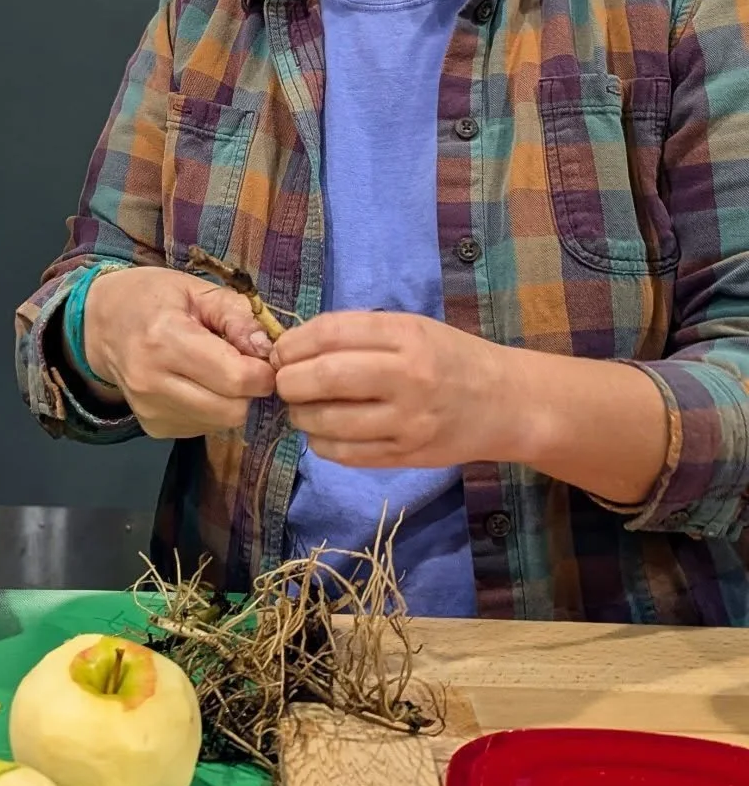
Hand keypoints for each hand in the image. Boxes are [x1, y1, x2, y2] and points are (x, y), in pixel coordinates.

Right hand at [81, 265, 276, 438]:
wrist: (101, 324)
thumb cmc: (153, 298)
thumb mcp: (196, 290)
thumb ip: (237, 316)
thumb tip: (267, 350)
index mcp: (165, 339)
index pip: (236, 378)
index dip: (262, 370)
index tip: (261, 354)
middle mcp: (152, 382)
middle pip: (233, 409)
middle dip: (249, 389)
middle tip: (241, 363)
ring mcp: (150, 410)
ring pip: (221, 423)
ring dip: (231, 400)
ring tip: (215, 370)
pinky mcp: (153, 427)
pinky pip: (203, 428)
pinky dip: (211, 409)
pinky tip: (196, 384)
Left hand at [270, 312, 519, 467]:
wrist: (506, 404)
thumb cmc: (450, 358)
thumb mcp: (411, 328)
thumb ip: (358, 334)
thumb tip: (294, 347)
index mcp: (406, 336)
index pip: (330, 335)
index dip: (293, 344)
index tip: (280, 353)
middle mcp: (407, 378)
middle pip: (324, 377)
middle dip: (289, 381)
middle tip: (283, 383)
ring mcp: (408, 422)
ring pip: (329, 422)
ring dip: (300, 416)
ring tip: (301, 409)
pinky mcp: (407, 456)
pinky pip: (346, 454)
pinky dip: (321, 444)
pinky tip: (322, 433)